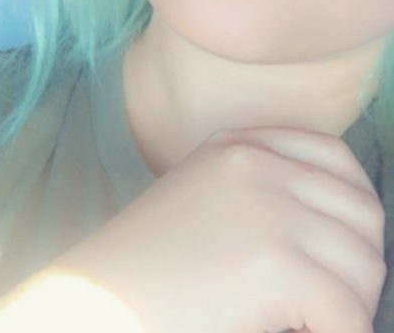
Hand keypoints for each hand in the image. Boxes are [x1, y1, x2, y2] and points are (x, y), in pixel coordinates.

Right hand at [0, 127, 385, 332]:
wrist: (96, 298)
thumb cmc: (148, 266)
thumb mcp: (204, 198)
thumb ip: (262, 190)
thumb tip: (340, 229)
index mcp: (237, 145)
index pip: (334, 156)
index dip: (351, 205)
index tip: (342, 246)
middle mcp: (256, 164)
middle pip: (361, 213)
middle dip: (355, 262)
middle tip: (324, 303)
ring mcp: (268, 209)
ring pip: (364, 267)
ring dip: (349, 305)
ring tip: (305, 321)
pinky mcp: (276, 264)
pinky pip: (350, 315)